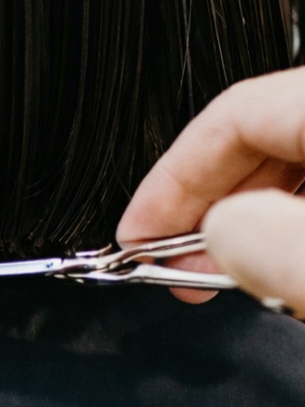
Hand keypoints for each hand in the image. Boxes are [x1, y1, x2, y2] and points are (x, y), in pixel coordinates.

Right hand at [118, 67, 304, 311]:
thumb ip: (281, 245)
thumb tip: (222, 231)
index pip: (233, 115)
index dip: (169, 180)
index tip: (134, 237)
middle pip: (260, 140)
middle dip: (202, 210)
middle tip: (168, 268)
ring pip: (291, 168)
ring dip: (240, 224)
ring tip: (212, 275)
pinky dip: (284, 226)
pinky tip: (271, 265)